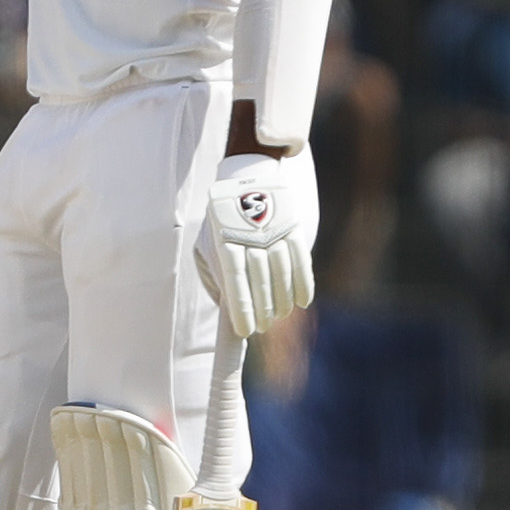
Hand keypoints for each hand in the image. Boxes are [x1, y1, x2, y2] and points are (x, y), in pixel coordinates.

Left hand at [197, 150, 318, 337]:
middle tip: (264, 327)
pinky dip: (304, 283)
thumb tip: (224, 305)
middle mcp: (250, 235)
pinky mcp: (292, 226)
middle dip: (263, 308)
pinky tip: (302, 302)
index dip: (242, 307)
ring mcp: (273, 230)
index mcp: (224, 240)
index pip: (235, 279)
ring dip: (282, 299)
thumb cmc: (221, 221)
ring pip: (282, 271)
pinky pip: (301, 259)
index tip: (247, 331)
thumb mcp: (205, 243)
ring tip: (279, 316)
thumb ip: (213, 274)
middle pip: (260, 278)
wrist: (245, 177)